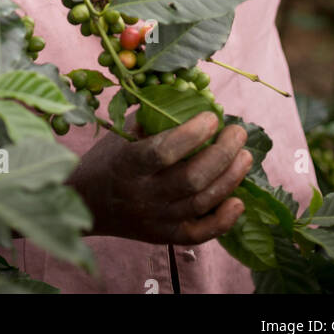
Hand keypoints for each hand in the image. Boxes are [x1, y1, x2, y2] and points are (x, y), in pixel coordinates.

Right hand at [70, 111, 251, 245]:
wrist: (88, 204)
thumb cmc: (109, 159)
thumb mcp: (122, 134)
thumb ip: (153, 118)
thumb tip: (193, 97)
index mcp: (127, 165)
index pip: (163, 152)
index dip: (192, 134)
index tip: (212, 117)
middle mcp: (142, 196)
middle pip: (191, 179)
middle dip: (222, 153)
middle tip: (237, 133)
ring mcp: (155, 220)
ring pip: (201, 202)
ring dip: (230, 178)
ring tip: (245, 156)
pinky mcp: (165, 237)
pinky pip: (200, 234)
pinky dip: (223, 220)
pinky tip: (239, 201)